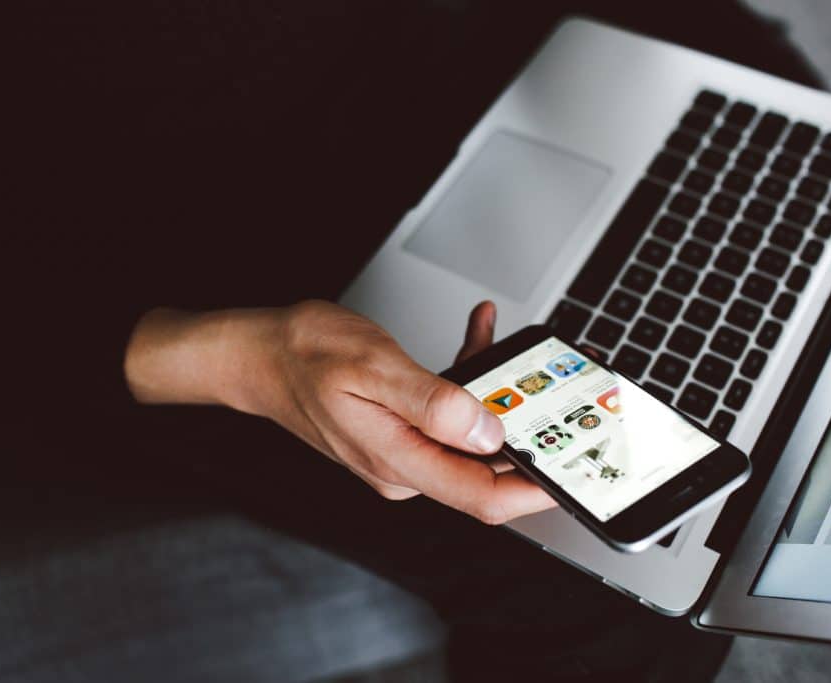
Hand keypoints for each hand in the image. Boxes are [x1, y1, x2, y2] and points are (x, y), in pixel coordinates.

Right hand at [124, 300, 555, 523]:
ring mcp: (403, 451)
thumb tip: (488, 432)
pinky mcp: (402, 431)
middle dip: (525, 430)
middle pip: (485, 467)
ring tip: (500, 342)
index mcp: (398, 460)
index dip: (535, 490)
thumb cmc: (302, 356)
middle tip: (550, 386)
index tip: (572, 471)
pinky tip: (473, 336)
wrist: (258, 354)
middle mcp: (404, 465)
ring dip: (495, 393)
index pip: (482, 496)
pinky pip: (450, 414)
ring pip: (471, 435)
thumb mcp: (372, 366)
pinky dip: (468, 378)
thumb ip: (433, 402)